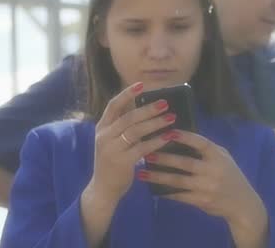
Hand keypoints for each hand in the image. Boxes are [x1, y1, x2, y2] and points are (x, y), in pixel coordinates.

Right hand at [88, 82, 175, 202]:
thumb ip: (122, 126)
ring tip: (172, 118)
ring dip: (156, 123)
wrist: (103, 189)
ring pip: (136, 131)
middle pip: (129, 117)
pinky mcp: (121, 162)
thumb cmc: (112, 162)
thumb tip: (145, 108)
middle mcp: (104, 136)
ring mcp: (111, 149)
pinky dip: (157, 141)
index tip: (141, 85)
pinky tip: (169, 137)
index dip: (127, 94)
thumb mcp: (111, 140)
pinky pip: (143, 148)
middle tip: (165, 104)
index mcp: (102, 128)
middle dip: (148, 109)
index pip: (113, 105)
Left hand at [138, 132, 267, 236]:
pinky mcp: (201, 201)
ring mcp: (206, 187)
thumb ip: (207, 150)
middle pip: (185, 163)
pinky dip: (166, 192)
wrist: (241, 203)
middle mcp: (213, 170)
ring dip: (159, 176)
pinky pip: (180, 195)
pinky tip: (153, 189)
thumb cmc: (230, 175)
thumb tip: (181, 138)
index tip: (168, 132)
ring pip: (178, 181)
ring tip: (143, 173)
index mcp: (218, 156)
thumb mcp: (223, 158)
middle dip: (164, 158)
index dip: (185, 137)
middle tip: (147, 154)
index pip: (201, 143)